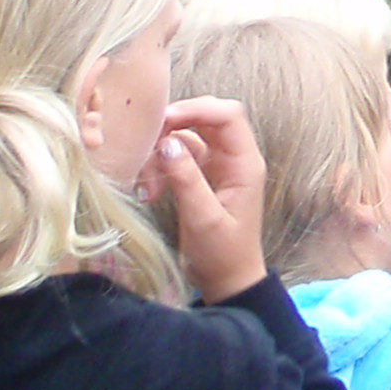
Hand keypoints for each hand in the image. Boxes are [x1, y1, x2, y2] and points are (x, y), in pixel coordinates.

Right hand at [142, 96, 268, 301]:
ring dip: (162, 153)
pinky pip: (178, 158)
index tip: (162, 120)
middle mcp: (233, 158)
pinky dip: (160, 167)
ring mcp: (216, 166)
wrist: (227, 280)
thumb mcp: (203, 219)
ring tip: (147, 185)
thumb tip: (167, 144)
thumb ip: (187, 180)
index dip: (197, 109)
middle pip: (206, 119)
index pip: (228, 116)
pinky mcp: (200, 178)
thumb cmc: (223, 253)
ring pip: (187, 138)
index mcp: (245, 163)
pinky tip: (149, 191)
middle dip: (174, 126)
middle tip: (145, 145)